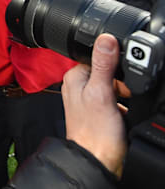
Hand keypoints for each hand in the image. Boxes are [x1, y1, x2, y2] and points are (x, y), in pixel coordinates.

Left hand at [62, 33, 126, 176]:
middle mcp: (77, 85)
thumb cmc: (95, 132)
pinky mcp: (97, 110)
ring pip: (114, 85)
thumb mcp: (102, 92)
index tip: (120, 80)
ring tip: (119, 108)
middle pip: (108, 71)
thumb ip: (104, 65)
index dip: (115, 66)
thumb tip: (106, 38)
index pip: (97, 56)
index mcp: (74, 76)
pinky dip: (123, 105)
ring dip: (123, 94)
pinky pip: (115, 99)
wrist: (98, 159)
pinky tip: (121, 114)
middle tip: (120, 97)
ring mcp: (87, 98)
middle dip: (121, 82)